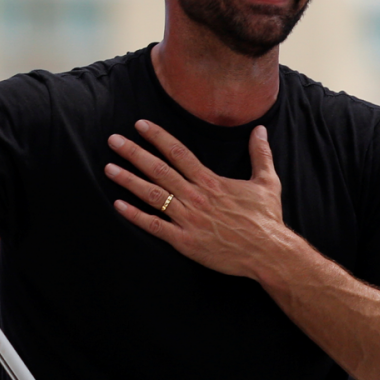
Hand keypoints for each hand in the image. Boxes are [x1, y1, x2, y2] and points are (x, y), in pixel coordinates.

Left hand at [104, 120, 298, 278]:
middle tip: (113, 140)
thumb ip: (260, 154)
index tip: (140, 125)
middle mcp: (196, 196)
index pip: (178, 153)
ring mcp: (189, 219)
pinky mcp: (185, 241)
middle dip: (134, 153)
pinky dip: (136, 216)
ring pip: (153, 195)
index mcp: (211, 181)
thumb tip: (260, 129)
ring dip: (129, 181)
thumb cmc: (267, 219)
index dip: (158, 137)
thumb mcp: (267, 182)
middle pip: (159, 170)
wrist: (270, 253)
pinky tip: (118, 205)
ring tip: (109, 168)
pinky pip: (155, 226)